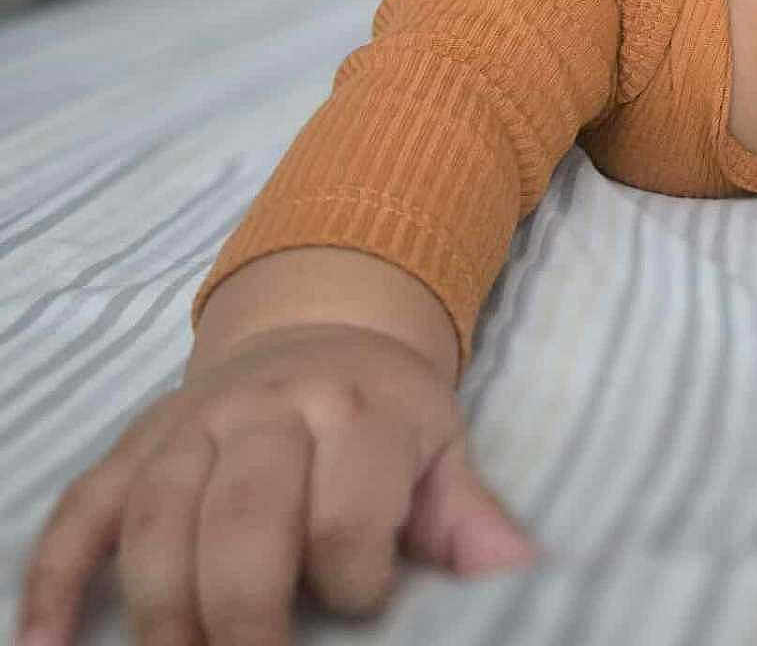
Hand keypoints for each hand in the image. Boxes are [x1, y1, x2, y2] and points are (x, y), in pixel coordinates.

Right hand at [18, 324, 537, 645]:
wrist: (320, 327)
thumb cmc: (387, 412)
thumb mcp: (441, 446)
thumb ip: (468, 514)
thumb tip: (519, 572)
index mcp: (358, 410)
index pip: (346, 511)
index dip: (354, 580)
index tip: (365, 605)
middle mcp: (270, 408)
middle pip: (244, 516)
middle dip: (244, 613)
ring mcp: (194, 423)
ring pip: (156, 515)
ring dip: (158, 608)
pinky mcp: (138, 442)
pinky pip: (82, 507)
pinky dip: (54, 576)